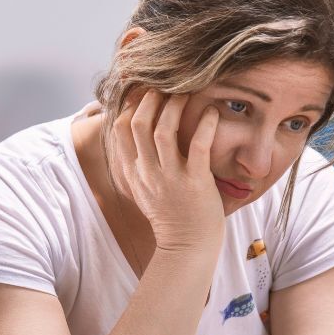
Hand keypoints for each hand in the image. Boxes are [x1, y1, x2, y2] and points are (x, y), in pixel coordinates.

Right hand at [110, 88, 224, 251]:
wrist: (187, 248)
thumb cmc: (172, 217)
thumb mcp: (145, 190)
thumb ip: (138, 166)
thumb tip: (138, 139)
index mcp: (134, 174)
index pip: (121, 130)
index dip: (131, 105)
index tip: (144, 92)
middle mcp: (148, 173)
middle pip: (138, 124)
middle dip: (151, 99)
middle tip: (166, 86)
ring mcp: (170, 178)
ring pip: (162, 130)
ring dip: (174, 106)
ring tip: (187, 93)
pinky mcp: (195, 182)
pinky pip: (198, 146)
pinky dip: (205, 124)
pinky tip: (213, 112)